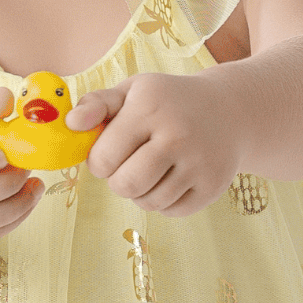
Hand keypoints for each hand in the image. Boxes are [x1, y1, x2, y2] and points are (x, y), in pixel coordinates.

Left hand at [71, 75, 238, 215]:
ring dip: (141, 193)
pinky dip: (164, 202)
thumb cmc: (170, 102)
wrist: (231, 111)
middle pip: (125, 186)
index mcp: (150, 109)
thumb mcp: (135, 91)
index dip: (99, 160)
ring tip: (151, 172)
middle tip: (129, 166)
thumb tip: (71, 124)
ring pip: (149, 202)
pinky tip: (171, 180)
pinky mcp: (213, 186)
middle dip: (118, 181)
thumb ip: (96, 104)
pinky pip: (172, 211)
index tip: (112, 151)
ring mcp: (199, 163)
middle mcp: (177, 136)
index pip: (103, 159)